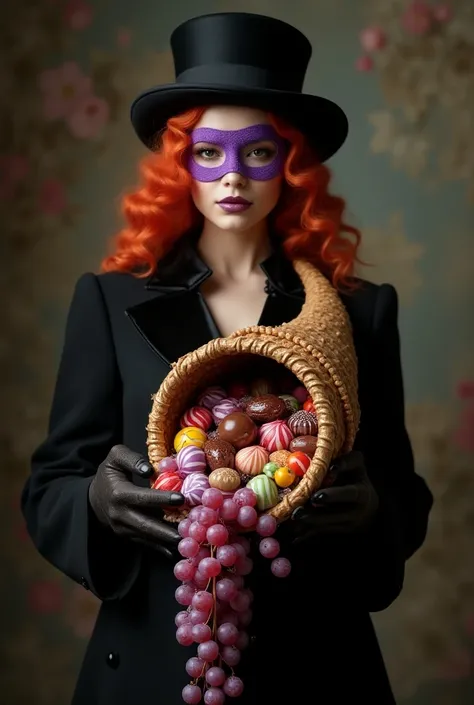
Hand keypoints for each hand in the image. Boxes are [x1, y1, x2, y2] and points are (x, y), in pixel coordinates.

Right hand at [89, 444, 184, 559]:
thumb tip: (149, 469)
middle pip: (145, 524)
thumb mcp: (115, 457)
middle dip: (166, 530)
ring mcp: (122, 528)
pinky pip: (144, 543)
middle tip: (186, 531)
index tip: (181, 498)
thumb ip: (132, 459)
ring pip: (146, 537)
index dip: (162, 498)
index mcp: (119, 494)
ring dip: (165, 541)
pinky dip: (159, 547)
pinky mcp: (126, 536)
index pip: (143, 498)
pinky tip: (173, 550)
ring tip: (185, 541)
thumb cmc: (109, 474)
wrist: (93, 498)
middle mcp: (120, 514)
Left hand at [290, 451, 378, 544]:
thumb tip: (329, 465)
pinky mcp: (340, 533)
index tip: (315, 497)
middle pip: (335, 516)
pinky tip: (294, 535)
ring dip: (308, 525)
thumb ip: (344, 462)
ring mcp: (350, 526)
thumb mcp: (356, 464)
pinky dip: (308, 534)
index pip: (349, 494)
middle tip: (296, 513)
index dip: (332, 495)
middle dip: (315, 516)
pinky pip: (322, 534)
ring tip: (291, 521)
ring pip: (327, 527)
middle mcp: (358, 513)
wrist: (367, 502)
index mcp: (362, 493)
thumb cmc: (356, 476)